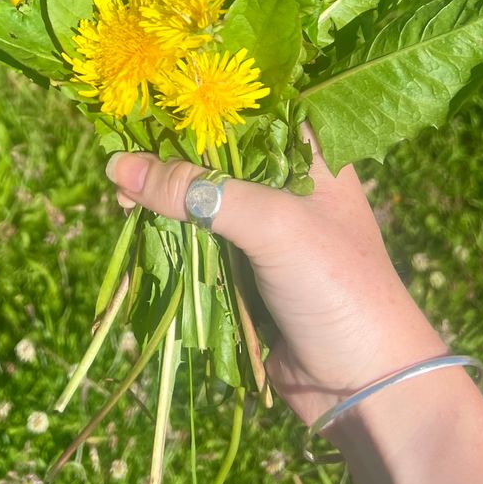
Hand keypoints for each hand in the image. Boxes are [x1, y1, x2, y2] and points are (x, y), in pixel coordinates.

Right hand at [106, 123, 446, 424]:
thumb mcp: (273, 225)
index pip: (245, 108)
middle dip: (166, 155)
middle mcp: (286, 182)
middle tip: (119, 154)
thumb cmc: (338, 286)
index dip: (195, 102)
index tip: (141, 97)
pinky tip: (133, 225)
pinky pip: (194, 240)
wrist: (364, 386)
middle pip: (213, 154)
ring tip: (119, 195)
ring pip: (199, 198)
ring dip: (160, 198)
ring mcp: (264, 228)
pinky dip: (165, 235)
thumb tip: (117, 166)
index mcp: (309, 156)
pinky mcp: (243, 268)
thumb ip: (198, 192)